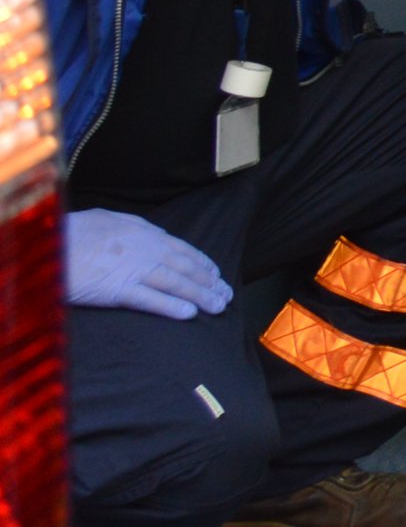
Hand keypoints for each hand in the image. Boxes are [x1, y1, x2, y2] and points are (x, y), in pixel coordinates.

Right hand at [66, 208, 230, 317]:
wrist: (51, 242)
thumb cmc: (74, 230)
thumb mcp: (108, 219)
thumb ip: (131, 228)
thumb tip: (148, 234)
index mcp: (143, 233)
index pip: (181, 250)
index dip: (201, 263)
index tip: (215, 274)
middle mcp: (146, 250)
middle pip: (185, 268)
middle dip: (208, 282)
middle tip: (226, 295)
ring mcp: (134, 270)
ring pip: (176, 284)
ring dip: (200, 296)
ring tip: (217, 306)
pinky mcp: (117, 290)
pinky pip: (151, 299)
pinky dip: (172, 306)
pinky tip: (189, 313)